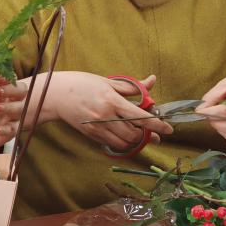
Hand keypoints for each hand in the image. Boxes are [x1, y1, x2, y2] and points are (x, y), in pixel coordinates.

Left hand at [0, 77, 27, 152]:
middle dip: (12, 91)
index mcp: (0, 92)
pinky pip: (14, 129)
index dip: (7, 82)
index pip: (10, 83)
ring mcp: (11, 117)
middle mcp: (9, 102)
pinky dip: (5, 129)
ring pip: (20, 110)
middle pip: (21, 93)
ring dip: (9, 108)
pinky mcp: (10, 132)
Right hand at [47, 71, 172, 152]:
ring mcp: (97, 127)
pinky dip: (123, 142)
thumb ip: (131, 86)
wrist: (56, 95)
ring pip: (125, 141)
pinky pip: (113, 144)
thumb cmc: (82, 84)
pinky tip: (126, 135)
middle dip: (147, 134)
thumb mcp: (107, 82)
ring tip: (141, 134)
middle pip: (134, 132)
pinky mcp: (91, 134)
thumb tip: (151, 81)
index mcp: (111, 100)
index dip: (157, 124)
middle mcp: (105, 116)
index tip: (168, 129)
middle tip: (154, 132)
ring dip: (136, 140)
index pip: (140, 116)